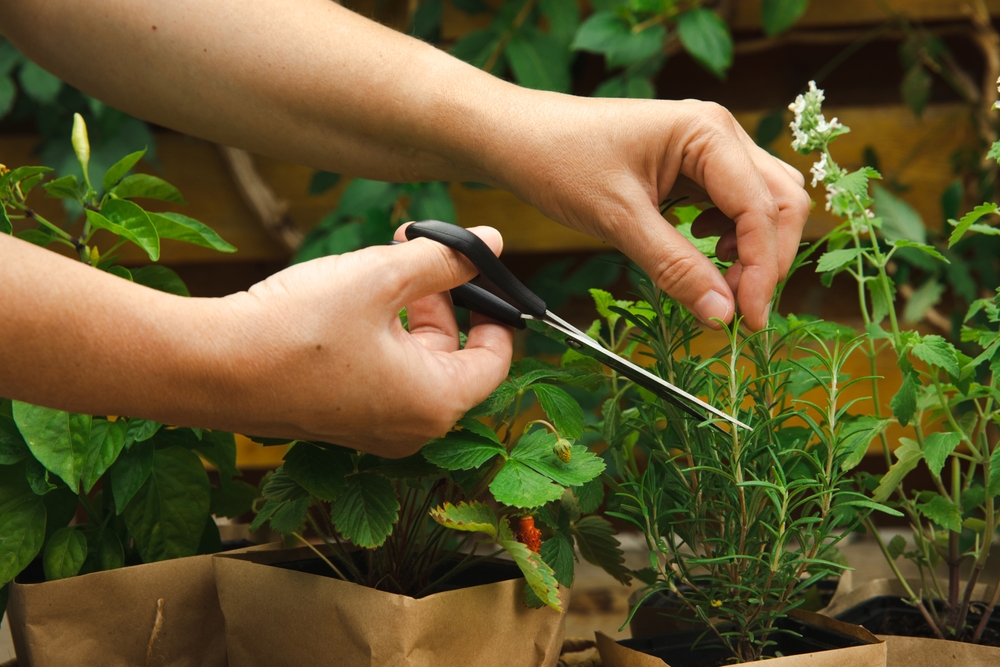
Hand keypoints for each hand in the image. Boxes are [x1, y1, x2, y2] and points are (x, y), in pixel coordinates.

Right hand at [219, 226, 512, 456]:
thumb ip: (444, 259)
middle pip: (451, 357)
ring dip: (406, 311)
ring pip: (412, 362)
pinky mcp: (338, 419)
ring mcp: (371, 428)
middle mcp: (410, 428)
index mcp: (435, 402)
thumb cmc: (297, 329)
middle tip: (419, 251)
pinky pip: (379, 374)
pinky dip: (378, 334)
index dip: (495, 309)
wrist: (208, 369)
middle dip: (442, 299)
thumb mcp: (380, 277)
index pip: (496, 358)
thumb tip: (493, 244)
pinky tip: (348, 296)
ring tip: (378, 263)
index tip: (482, 272)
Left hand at [485, 95, 808, 330]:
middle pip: (780, 202)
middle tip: (740, 312)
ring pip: (763, 203)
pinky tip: (703, 253)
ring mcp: (708, 146)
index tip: (747, 321)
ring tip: (718, 283)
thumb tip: (723, 314)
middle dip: (767, 260)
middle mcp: (718, 132)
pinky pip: (733, 203)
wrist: (519, 138)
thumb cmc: (560, 162)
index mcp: (707, 132)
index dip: (762, 269)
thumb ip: (675, 266)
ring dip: (753, 248)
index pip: (762, 208)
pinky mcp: (692, 165)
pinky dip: (731, 236)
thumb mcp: (618, 219)